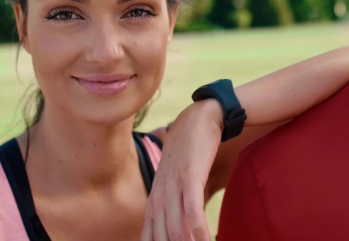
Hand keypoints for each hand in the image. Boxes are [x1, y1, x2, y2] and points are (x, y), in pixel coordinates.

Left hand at [141, 100, 222, 240]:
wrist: (199, 119)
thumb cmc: (191, 153)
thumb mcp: (179, 182)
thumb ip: (180, 206)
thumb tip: (187, 228)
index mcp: (155, 202)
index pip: (150, 239)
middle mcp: (159, 198)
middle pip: (161, 239)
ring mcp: (172, 189)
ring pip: (175, 230)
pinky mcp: (189, 179)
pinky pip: (192, 212)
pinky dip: (198, 231)